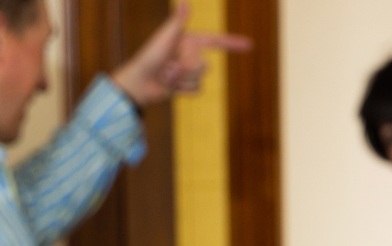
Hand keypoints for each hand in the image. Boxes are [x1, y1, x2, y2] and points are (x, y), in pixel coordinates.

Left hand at [112, 3, 250, 108]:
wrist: (140, 81)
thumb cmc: (150, 56)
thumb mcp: (165, 37)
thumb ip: (178, 22)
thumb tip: (186, 2)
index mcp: (190, 40)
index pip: (216, 41)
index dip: (233, 43)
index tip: (250, 45)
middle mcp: (192, 54)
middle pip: (205, 66)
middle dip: (187, 68)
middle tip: (169, 66)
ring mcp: (190, 71)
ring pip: (200, 79)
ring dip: (182, 79)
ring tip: (167, 75)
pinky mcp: (187, 85)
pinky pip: (196, 90)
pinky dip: (183, 90)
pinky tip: (171, 86)